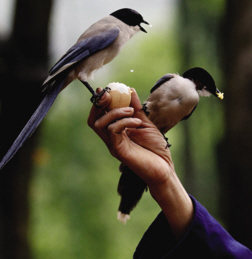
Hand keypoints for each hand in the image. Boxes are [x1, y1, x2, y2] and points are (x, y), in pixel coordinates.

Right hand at [88, 87, 193, 238]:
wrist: (164, 169)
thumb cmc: (156, 148)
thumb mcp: (146, 123)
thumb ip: (137, 108)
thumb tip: (130, 90)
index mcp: (116, 131)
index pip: (100, 115)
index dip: (100, 102)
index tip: (106, 89)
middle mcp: (111, 138)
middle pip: (93, 120)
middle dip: (99, 104)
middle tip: (109, 94)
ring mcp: (113, 145)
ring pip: (100, 124)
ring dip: (114, 112)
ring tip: (131, 111)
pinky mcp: (118, 150)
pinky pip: (113, 131)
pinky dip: (123, 122)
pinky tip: (136, 122)